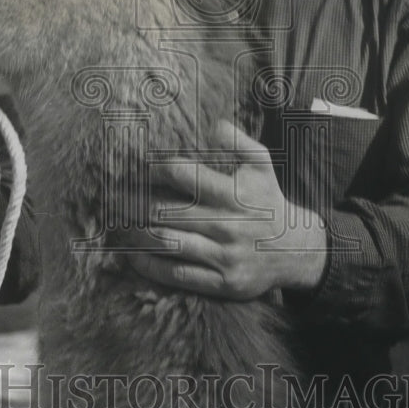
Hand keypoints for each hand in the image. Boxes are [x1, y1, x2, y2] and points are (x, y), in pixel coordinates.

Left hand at [127, 121, 327, 299]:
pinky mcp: (223, 283)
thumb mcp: (263, 165)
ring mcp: (225, 256)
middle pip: (168, 211)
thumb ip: (239, 142)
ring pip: (169, 244)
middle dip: (135, 203)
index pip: (183, 175)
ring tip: (117, 225)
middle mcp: (229, 225)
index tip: (140, 168)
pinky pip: (178, 275)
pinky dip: (150, 266)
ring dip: (136, 234)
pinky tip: (132, 255)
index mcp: (235, 194)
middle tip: (112, 197)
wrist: (297, 249)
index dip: (155, 169)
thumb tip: (214, 124)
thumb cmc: (268, 200)